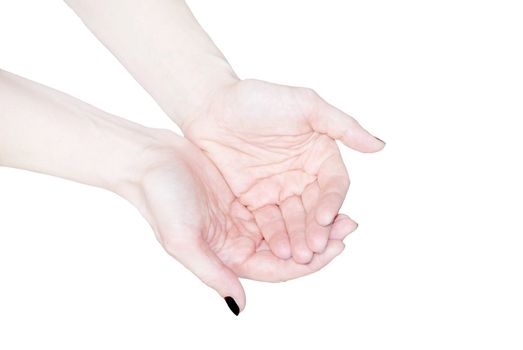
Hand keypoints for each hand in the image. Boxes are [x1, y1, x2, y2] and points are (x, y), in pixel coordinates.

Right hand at [124, 131, 352, 313]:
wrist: (150, 159)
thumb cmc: (160, 198)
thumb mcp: (184, 240)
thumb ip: (213, 274)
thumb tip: (240, 305)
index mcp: (229, 258)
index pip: (278, 269)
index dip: (309, 264)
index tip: (336, 248)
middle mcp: (239, 242)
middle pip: (289, 249)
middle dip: (320, 242)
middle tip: (349, 226)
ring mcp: (243, 219)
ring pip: (289, 227)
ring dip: (314, 222)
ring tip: (343, 212)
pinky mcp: (245, 197)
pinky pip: (280, 204)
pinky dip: (300, 202)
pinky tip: (318, 194)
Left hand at [182, 79, 384, 263]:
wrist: (211, 107)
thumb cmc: (258, 98)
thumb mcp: (304, 105)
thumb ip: (342, 125)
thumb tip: (379, 146)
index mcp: (320, 154)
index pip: (333, 184)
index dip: (332, 202)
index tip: (325, 217)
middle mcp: (303, 175)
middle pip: (315, 207)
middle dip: (316, 228)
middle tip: (314, 248)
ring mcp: (279, 189)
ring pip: (294, 219)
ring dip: (299, 238)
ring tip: (299, 256)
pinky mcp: (255, 200)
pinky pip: (268, 222)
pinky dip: (275, 236)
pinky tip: (279, 250)